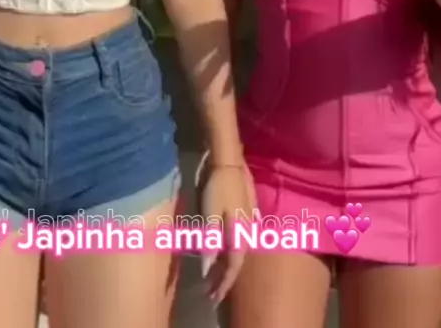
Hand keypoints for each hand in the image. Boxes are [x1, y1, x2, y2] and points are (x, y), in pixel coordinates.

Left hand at [200, 161, 256, 304]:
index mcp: (241, 234)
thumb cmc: (217, 187)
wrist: (230, 162)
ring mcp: (251, 220)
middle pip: (239, 260)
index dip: (224, 283)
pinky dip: (234, 248)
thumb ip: (211, 242)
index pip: (234, 266)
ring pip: (241, 249)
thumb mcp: (210, 215)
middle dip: (226, 277)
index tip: (213, 297)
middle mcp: (249, 231)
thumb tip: (208, 268)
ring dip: (229, 263)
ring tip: (217, 273)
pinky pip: (243, 238)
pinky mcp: (249, 211)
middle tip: (212, 290)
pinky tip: (228, 248)